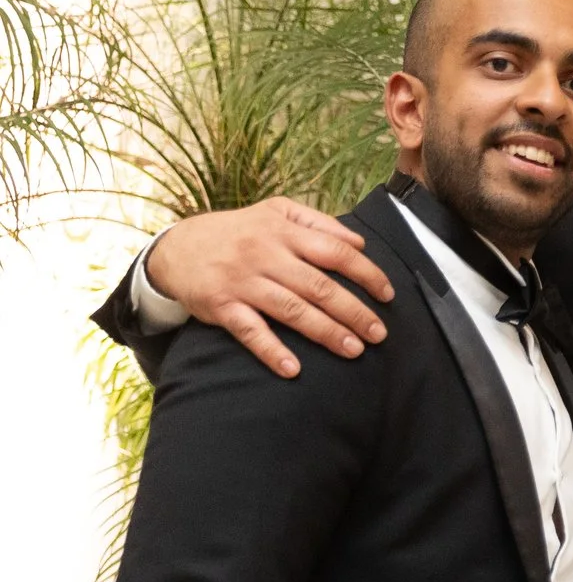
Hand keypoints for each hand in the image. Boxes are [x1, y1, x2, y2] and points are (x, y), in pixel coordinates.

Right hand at [146, 199, 394, 376]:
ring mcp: (242, 282)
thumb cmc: (238, 232)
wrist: (176, 248)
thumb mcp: (276, 212)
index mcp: (283, 231)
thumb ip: (319, 223)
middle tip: (379, 334)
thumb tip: (359, 242)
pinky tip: (292, 369)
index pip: (335, 252)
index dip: (366, 274)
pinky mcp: (221, 306)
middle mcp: (265, 255)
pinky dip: (271, 350)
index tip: (387, 295)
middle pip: (318, 286)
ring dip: (325, 332)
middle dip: (353, 311)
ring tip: (354, 350)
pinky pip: (249, 331)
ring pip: (291, 309)